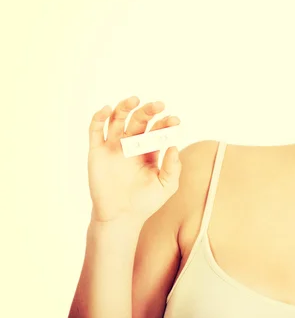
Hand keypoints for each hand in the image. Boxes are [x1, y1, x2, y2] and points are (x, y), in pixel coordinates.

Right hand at [87, 96, 181, 226]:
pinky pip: (96, 130)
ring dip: (125, 107)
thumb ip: (173, 167)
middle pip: (139, 121)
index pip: (157, 131)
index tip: (174, 120)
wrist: (121, 217)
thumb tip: (175, 146)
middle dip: (148, 111)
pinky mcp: (97, 151)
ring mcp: (114, 147)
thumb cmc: (146, 202)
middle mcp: (131, 145)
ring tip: (135, 99)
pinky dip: (99, 117)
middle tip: (158, 105)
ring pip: (117, 120)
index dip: (165, 124)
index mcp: (149, 151)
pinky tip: (107, 109)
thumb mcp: (166, 186)